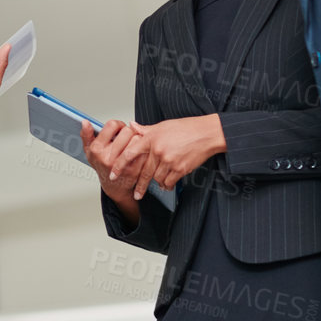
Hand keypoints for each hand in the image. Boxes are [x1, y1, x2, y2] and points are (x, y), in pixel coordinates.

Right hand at [81, 119, 143, 221]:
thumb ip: (86, 135)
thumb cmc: (102, 165)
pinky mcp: (135, 170)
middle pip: (127, 131)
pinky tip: (138, 151)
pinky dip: (143, 149)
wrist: (114, 186)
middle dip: (129, 131)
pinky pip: (144, 151)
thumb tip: (85, 122)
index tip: (118, 128)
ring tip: (132, 143)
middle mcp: (108, 157)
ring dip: (137, 139)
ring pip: (137, 140)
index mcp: (97, 149)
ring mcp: (122, 165)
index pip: (112, 125)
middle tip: (127, 136)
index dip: (118, 124)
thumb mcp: (89, 151)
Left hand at [111, 115, 225, 200]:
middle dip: (139, 186)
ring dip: (157, 181)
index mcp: (151, 138)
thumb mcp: (162, 126)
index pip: (130, 154)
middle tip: (136, 194)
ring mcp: (169, 160)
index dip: (120, 165)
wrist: (206, 134)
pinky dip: (167, 184)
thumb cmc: (186, 128)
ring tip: (160, 180)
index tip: (114, 174)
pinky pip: (169, 182)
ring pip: (157, 178)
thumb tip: (132, 126)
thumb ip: (145, 129)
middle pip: (144, 172)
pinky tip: (168, 183)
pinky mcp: (180, 168)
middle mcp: (158, 150)